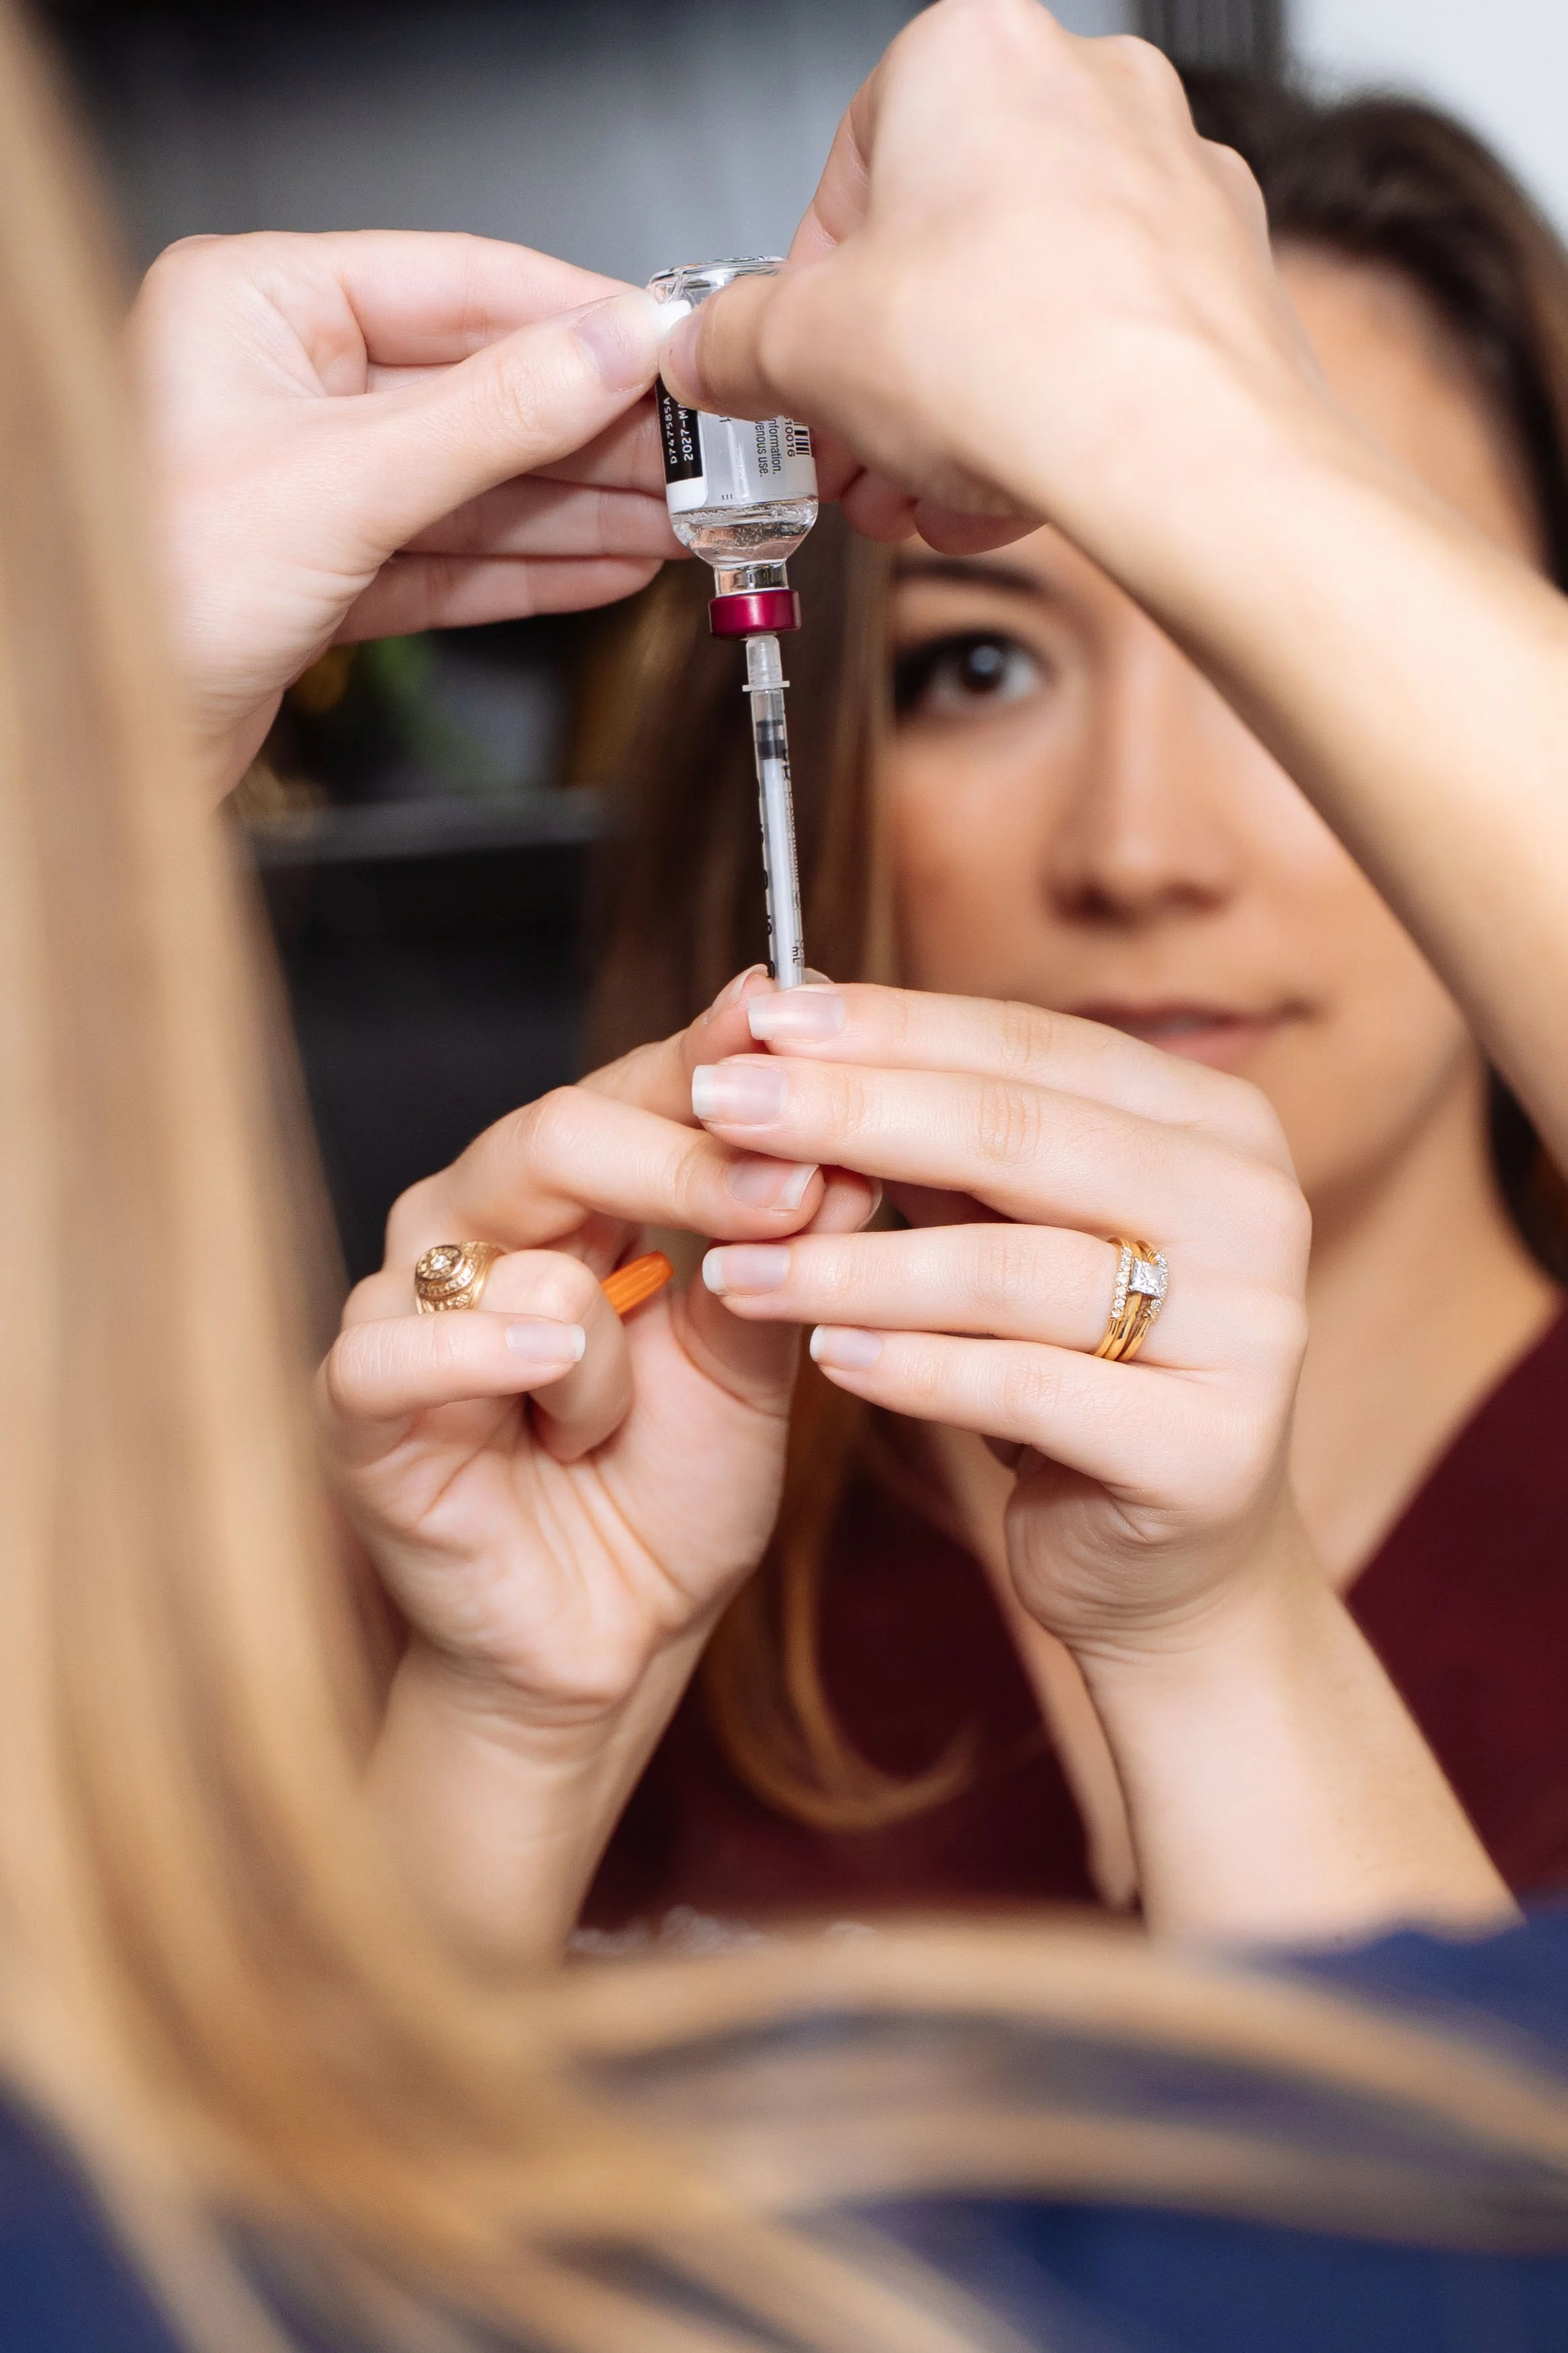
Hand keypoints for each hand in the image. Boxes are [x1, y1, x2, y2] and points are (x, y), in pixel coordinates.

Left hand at [129, 231, 680, 791]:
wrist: (90, 741)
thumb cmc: (151, 593)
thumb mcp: (347, 483)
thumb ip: (495, 414)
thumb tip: (610, 349)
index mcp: (259, 305)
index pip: (459, 283)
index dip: (580, 317)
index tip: (676, 343)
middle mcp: (283, 381)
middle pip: (482, 388)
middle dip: (598, 430)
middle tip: (704, 451)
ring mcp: (308, 478)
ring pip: (478, 481)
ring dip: (585, 505)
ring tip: (685, 517)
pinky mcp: (326, 570)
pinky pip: (454, 555)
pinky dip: (534, 565)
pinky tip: (613, 563)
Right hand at [319, 971, 874, 1956]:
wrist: (607, 1641)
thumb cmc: (671, 1486)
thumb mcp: (748, 1361)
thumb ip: (783, 1252)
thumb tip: (855, 1140)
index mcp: (565, 1190)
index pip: (633, 1087)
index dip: (714, 1059)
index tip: (799, 1021)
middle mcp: (473, 1220)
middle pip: (560, 1132)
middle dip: (688, 1161)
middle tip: (794, 1188)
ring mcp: (404, 1304)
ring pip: (511, 1251)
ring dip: (604, 1347)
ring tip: (618, 1425)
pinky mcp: (355, 1402)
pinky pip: (398, 1348)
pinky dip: (479, 1350)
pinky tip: (549, 1359)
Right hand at [662, 0, 1327, 575]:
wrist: (1177, 449)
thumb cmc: (1020, 361)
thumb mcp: (802, 355)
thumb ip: (734, 344)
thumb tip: (708, 351)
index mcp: (969, 53)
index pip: (844, 180)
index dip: (806, 303)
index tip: (796, 373)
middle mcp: (1083, 88)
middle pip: (939, 249)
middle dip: (885, 371)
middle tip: (854, 447)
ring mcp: (1168, 173)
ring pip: (1022, 299)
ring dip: (958, 405)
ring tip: (926, 489)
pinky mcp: (1221, 268)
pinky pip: (1100, 335)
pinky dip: (1048, 405)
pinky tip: (1011, 483)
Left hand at [694, 982, 1309, 1657]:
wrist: (1166, 1566)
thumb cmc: (1071, 1366)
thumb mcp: (1010, 1229)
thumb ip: (931, 1138)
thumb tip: (783, 1021)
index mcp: (1220, 1126)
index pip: (1033, 1046)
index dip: (889, 1026)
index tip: (756, 1014)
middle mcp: (1255, 1210)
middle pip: (1018, 1137)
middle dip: (849, 1116)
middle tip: (716, 1111)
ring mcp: (1249, 1334)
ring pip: (1007, 1270)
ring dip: (849, 1265)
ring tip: (730, 1267)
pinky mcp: (1206, 1453)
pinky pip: (1021, 1391)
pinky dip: (908, 1370)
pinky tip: (818, 1360)